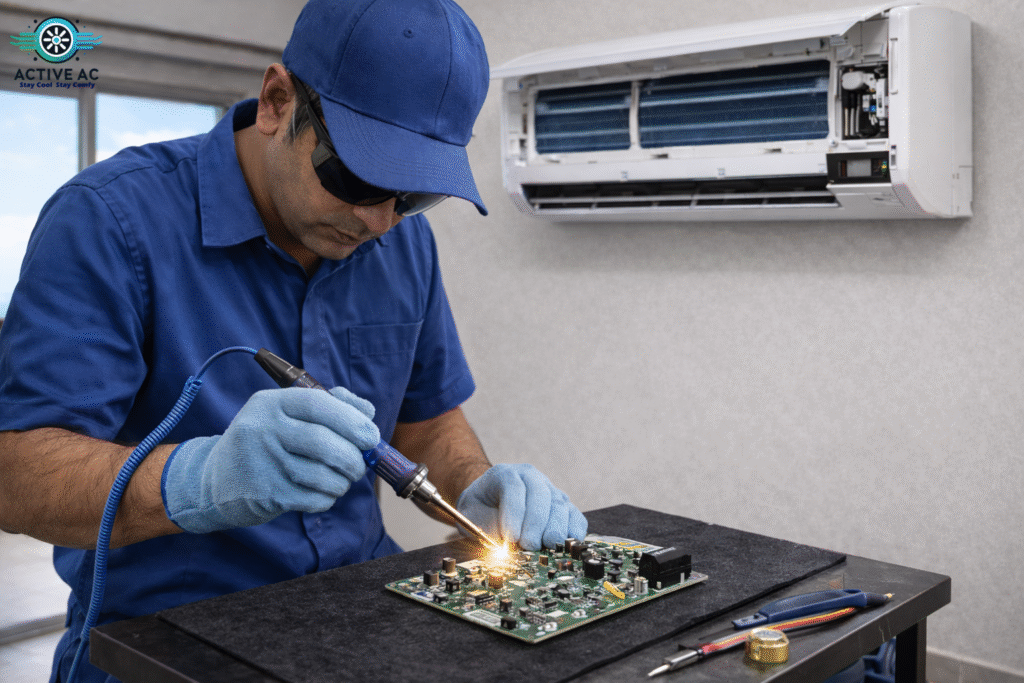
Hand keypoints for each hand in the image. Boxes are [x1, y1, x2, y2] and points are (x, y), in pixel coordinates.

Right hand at [162, 387, 377, 533]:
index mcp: (271, 403)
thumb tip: (368, 412)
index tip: (370, 436)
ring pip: (321, 475)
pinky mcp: (265, 494)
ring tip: (342, 480)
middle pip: (322, 442)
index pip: (317, 404)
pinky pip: (313, 498)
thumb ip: (330, 405)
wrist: (216, 482)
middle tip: (360, 465)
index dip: (351, 420)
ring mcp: (262, 463)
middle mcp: (262, 430)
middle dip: (353, 457)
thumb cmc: (267, 443)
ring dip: (342, 481)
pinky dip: (327, 498)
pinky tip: (322, 493)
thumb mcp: (286, 414)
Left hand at [456, 464, 586, 549]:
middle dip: (535, 523)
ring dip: (554, 529)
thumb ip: (479, 527)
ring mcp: (550, 490)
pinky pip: (575, 516)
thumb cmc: (481, 512)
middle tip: (529, 546)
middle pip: (540, 494)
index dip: (514, 513)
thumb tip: (499, 547)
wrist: (490, 506)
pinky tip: (565, 546)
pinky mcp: (564, 506)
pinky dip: (573, 532)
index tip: (511, 537)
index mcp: (504, 474)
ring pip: (560, 504)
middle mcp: (531, 478)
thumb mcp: (470, 517)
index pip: (513, 487)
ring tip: (545, 548)